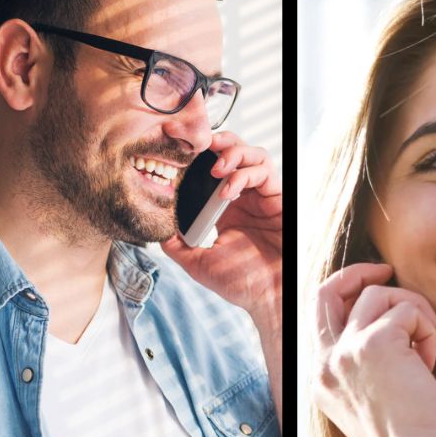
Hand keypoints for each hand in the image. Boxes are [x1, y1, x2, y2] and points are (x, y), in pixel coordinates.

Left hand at [161, 132, 281, 316]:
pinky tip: (228, 190)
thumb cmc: (241, 283)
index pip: (212, 170)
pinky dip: (243, 174)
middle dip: (217, 141)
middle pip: (235, 151)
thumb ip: (177, 245)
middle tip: (196, 143)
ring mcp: (263, 196)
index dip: (198, 156)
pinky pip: (264, 171)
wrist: (269, 295)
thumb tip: (156, 230)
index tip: (176, 149)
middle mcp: (246, 197)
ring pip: (252, 154)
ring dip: (231, 153)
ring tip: (214, 168)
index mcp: (226, 208)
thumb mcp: (198, 263)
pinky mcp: (279, 198)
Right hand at [311, 262, 435, 436]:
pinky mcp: (376, 343)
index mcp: (320, 378)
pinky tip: (430, 363)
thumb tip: (388, 323)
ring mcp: (346, 351)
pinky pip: (408, 310)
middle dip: (359, 272)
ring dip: (414, 312)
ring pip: (380, 295)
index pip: (319, 315)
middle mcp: (324, 362)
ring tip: (427, 349)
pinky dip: (427, 330)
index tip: (375, 285)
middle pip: (328, 290)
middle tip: (388, 270)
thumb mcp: (370, 401)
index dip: (345, 292)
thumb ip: (364, 364)